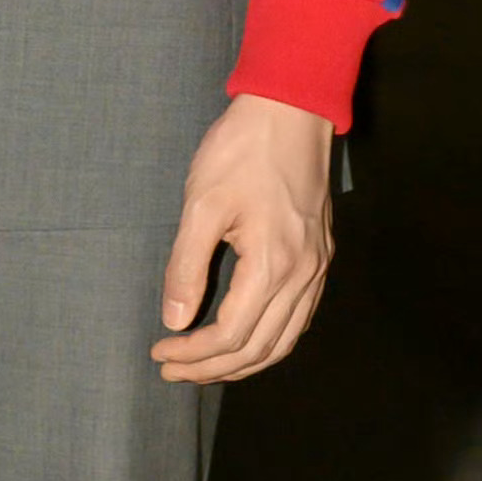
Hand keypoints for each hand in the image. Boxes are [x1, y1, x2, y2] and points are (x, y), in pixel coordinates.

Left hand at [154, 94, 334, 386]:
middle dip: (212, 368)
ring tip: (203, 366)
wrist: (292, 110)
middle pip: (259, 348)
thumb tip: (174, 320)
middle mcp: (303, 275)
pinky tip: (244, 339)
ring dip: (243, 362)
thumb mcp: (201, 204)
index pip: (230, 334)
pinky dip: (270, 341)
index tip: (159, 352)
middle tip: (172, 370)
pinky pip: (299, 318)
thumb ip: (186, 267)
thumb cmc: (242, 150)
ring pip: (285, 341)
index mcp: (273, 264)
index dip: (192, 353)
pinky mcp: (321, 257)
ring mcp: (318, 267)